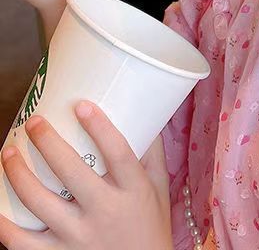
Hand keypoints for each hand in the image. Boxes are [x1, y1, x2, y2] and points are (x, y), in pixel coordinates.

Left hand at [0, 101, 172, 249]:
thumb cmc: (151, 227)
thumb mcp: (158, 189)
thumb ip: (151, 154)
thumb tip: (142, 114)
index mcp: (133, 191)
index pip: (118, 152)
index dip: (99, 127)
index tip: (81, 106)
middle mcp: (105, 212)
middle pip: (71, 171)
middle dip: (47, 142)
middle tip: (34, 122)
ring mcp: (79, 238)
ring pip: (39, 201)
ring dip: (18, 173)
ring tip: (8, 152)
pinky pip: (22, 242)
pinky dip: (3, 225)